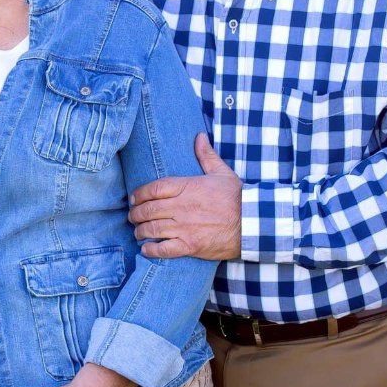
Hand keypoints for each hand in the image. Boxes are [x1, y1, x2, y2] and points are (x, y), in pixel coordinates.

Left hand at [128, 133, 241, 259]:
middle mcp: (182, 207)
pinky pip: (164, 250)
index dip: (139, 194)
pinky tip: (146, 249)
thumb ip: (206, 155)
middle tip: (132, 216)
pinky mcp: (190, 246)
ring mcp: (185, 227)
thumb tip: (199, 136)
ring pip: (152, 229)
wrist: (254, 223)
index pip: (153, 189)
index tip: (134, 198)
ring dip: (140, 231)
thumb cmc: (237, 197)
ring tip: (138, 232)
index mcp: (187, 187)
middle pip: (148, 210)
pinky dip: (151, 250)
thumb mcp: (222, 173)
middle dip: (135, 214)